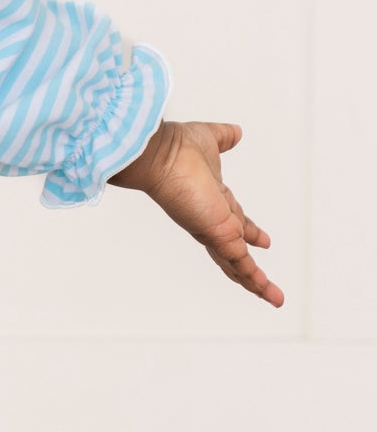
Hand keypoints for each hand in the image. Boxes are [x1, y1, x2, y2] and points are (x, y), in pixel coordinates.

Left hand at [108, 120, 283, 306]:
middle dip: (249, 266)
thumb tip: (235, 133)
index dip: (249, 232)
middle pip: (234, 250)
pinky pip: (240, 262)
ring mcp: (212, 229)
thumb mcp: (209, 140)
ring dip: (255, 282)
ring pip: (237, 263)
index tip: (263, 240)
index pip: (234, 222)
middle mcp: (210, 219)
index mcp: (211, 200)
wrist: (159, 155)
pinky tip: (267, 293)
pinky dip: (254, 279)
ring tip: (273, 298)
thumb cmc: (174, 146)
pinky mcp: (216, 234)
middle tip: (263, 282)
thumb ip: (223, 138)